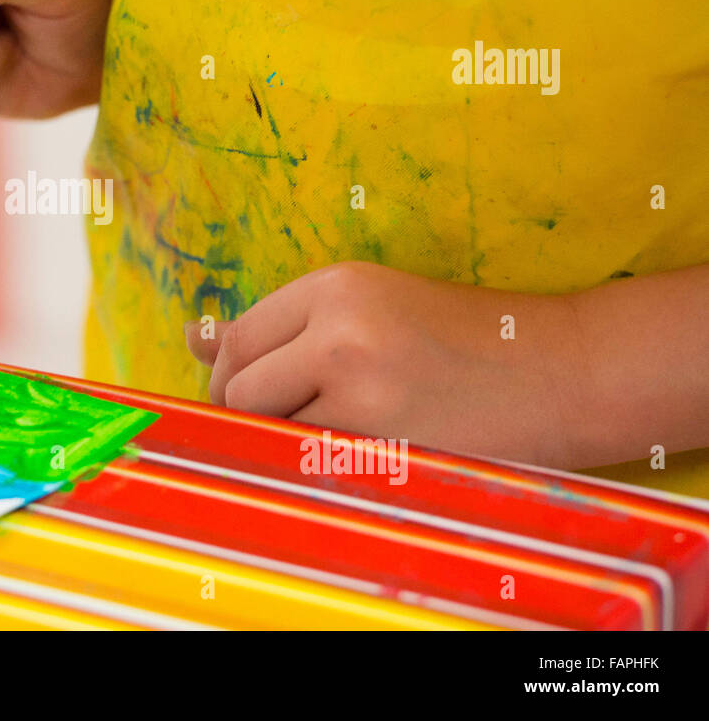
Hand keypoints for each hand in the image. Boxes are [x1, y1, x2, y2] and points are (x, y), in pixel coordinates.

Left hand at [184, 262, 598, 466]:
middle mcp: (337, 329)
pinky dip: (317, 467)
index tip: (245, 395)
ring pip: (268, 428)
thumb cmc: (462, 339)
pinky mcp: (381, 440)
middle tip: (277, 425)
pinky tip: (356, 455)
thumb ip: (279, 329)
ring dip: (278, 441)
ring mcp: (359, 387)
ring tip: (326, 436)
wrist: (560, 372)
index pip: (238, 337)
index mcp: (335, 285)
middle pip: (240, 384)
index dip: (229, 375)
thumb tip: (192, 337)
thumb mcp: (370, 309)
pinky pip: (311, 463)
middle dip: (242, 412)